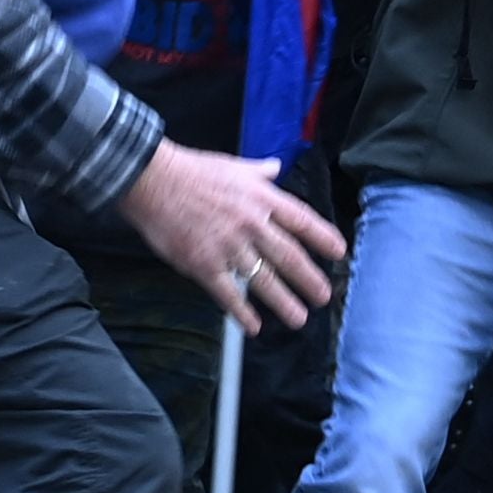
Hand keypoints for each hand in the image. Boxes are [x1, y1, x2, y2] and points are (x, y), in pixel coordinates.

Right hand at [119, 142, 345, 332]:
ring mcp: (228, 245)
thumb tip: (275, 167)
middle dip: (310, 279)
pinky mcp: (204, 263)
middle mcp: (252, 223)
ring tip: (299, 319)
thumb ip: (259, 172)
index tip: (338, 254)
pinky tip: (253, 327)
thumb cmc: (193, 171)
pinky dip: (242, 312)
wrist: (153, 180)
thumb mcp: (234, 165)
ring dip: (284, 302)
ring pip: (264, 279)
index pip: (302, 221)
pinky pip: (228, 293)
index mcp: (262, 198)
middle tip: (323, 297)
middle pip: (289, 256)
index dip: (323, 238)